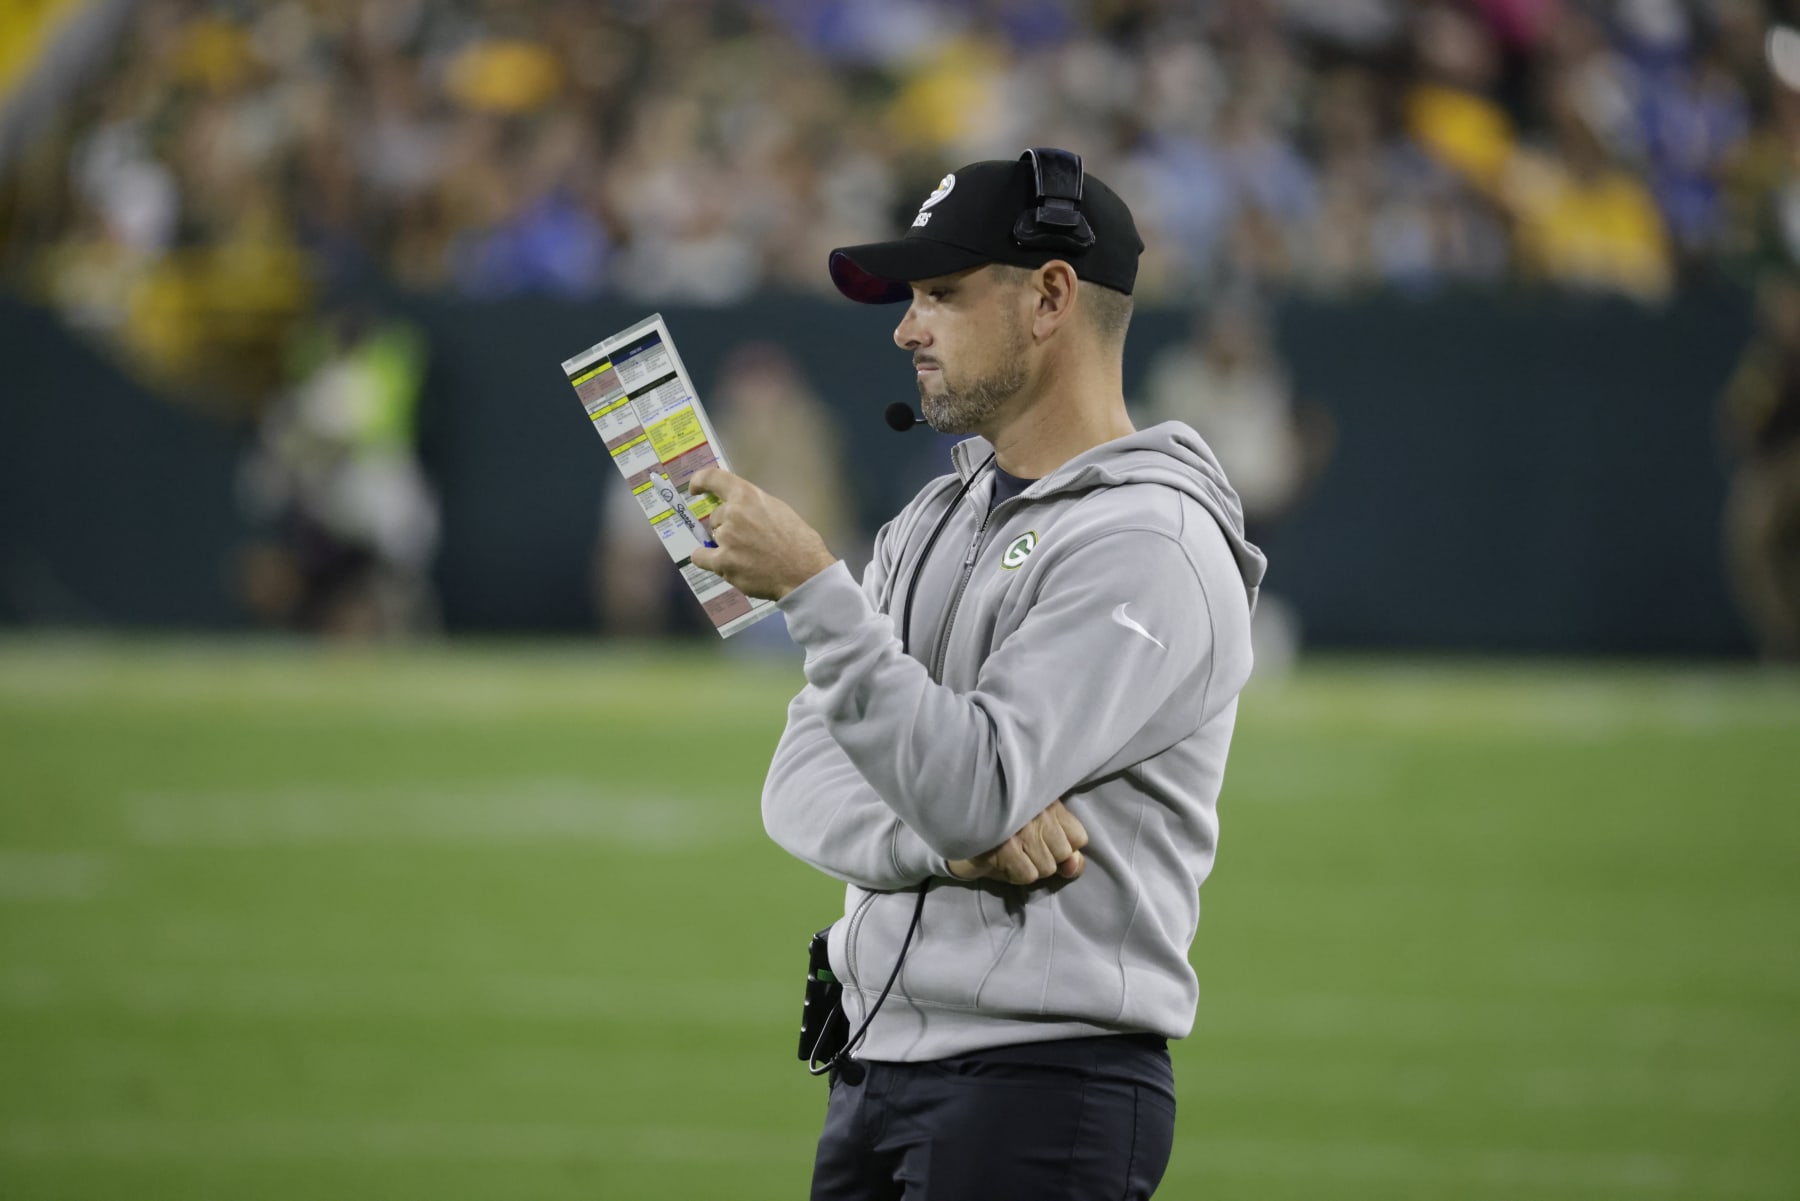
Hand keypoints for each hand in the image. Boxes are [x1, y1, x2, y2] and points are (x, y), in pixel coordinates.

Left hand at [686, 467, 837, 600]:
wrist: (804, 572)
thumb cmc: (799, 542)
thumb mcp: (779, 509)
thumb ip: (755, 505)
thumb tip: (740, 508)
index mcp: (748, 495)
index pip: (713, 478)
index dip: (700, 481)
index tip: (695, 489)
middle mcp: (733, 513)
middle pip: (716, 516)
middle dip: (727, 526)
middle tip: (747, 540)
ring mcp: (726, 538)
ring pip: (713, 537)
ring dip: (723, 544)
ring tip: (746, 556)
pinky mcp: (722, 562)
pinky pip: (701, 557)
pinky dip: (708, 559)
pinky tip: (722, 564)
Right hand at [947, 799, 1087, 885]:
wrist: (959, 825)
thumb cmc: (1004, 830)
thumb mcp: (1039, 836)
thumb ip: (1065, 851)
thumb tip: (1074, 867)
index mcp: (1048, 801)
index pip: (1079, 837)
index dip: (1064, 847)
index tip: (1045, 840)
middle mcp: (1037, 811)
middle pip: (1062, 855)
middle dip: (1045, 859)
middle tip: (1023, 847)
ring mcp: (1020, 828)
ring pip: (1045, 867)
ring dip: (1028, 867)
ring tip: (1010, 852)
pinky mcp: (1003, 847)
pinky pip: (1026, 874)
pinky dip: (1014, 874)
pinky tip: (1001, 859)